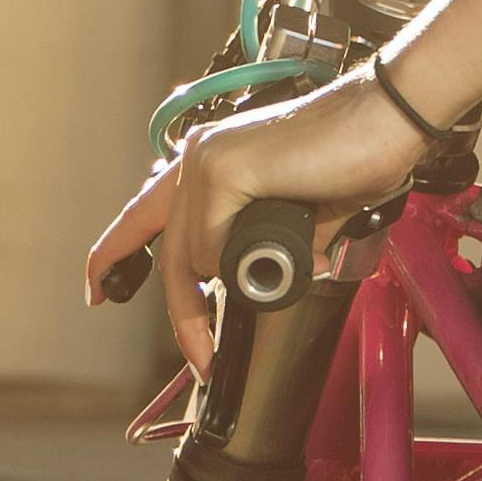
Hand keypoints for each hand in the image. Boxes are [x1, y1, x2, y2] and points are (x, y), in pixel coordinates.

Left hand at [85, 73, 436, 374]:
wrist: (385, 121)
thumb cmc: (354, 159)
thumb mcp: (297, 217)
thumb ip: (262, 244)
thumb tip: (253, 281)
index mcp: (210, 161)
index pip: (145, 214)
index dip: (114, 255)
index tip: (96, 290)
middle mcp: (198, 157)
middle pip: (168, 255)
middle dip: (182, 314)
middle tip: (200, 359)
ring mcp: (206, 161)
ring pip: (195, 258)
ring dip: (241, 273)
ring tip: (292, 246)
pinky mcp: (222, 170)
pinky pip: (215, 249)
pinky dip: (247, 258)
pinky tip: (284, 231)